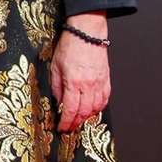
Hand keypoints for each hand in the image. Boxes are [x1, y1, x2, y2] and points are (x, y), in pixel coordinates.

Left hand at [48, 13, 110, 132]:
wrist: (86, 34)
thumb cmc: (70, 46)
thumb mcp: (55, 65)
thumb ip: (56, 85)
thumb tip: (57, 100)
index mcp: (73, 83)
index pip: (70, 110)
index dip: (66, 122)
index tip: (61, 128)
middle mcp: (88, 86)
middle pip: (84, 112)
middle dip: (76, 123)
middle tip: (69, 127)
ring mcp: (99, 83)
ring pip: (96, 108)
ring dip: (87, 117)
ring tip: (79, 119)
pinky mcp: (106, 79)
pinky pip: (104, 99)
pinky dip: (99, 107)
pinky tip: (92, 109)